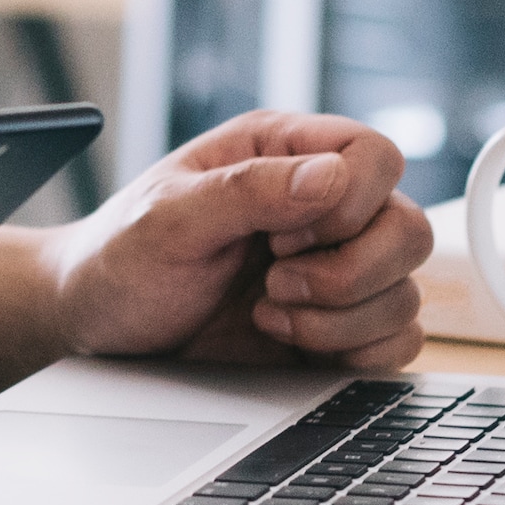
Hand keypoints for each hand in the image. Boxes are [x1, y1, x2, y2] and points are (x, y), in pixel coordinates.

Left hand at [0, 112, 431, 399]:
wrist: (95, 329)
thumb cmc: (120, 259)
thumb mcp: (167, 218)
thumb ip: (247, 191)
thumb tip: (333, 177)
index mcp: (282, 153)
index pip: (376, 155)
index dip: (351, 202)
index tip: (284, 237)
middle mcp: (320, 208)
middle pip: (409, 228)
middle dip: (348, 271)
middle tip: (274, 283)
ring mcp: (335, 270)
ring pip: (408, 290)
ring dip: (343, 318)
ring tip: (268, 313)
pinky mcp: (339, 328)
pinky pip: (400, 340)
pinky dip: (357, 351)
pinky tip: (292, 343)